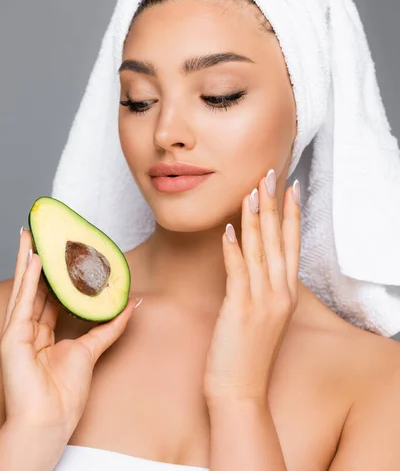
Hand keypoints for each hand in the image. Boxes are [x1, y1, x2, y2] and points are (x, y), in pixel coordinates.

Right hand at [0, 228, 141, 435]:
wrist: (49, 421)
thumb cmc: (64, 395)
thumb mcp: (92, 350)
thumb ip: (110, 326)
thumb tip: (132, 304)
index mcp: (43, 335)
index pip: (49, 297)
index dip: (55, 276)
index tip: (63, 254)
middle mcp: (29, 330)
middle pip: (35, 288)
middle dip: (40, 262)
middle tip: (44, 235)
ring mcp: (18, 333)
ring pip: (26, 289)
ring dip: (29, 261)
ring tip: (34, 235)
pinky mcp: (13, 337)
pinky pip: (23, 301)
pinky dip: (28, 278)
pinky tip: (33, 258)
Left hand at [203, 169, 300, 405]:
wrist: (241, 392)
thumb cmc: (247, 353)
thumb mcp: (264, 316)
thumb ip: (262, 286)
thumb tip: (251, 259)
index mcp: (286, 293)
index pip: (292, 245)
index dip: (292, 214)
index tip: (291, 187)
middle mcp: (279, 293)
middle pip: (278, 240)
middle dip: (274, 205)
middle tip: (270, 175)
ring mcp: (262, 302)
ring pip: (260, 251)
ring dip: (255, 219)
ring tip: (251, 192)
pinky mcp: (241, 310)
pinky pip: (238, 272)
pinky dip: (234, 249)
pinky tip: (230, 228)